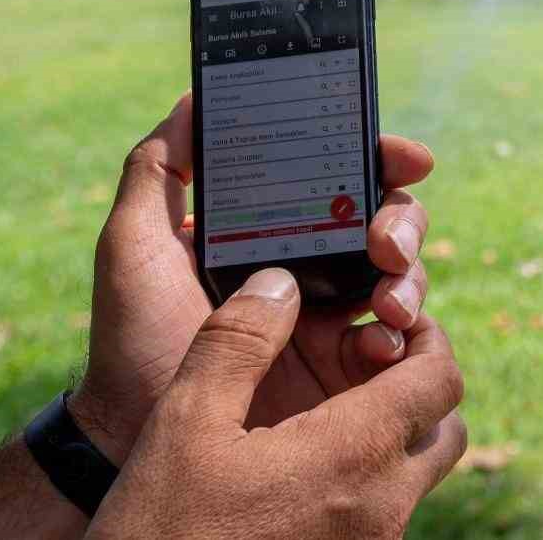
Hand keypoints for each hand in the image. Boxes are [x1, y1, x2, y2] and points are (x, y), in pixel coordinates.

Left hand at [69, 94, 438, 461]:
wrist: (133, 443)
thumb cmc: (131, 341)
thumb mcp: (133, 248)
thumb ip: (156, 171)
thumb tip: (194, 100)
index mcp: (276, 230)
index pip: (342, 178)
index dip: (381, 158)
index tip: (403, 154)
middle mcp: (314, 267)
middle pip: (389, 221)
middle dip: (404, 220)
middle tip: (385, 241)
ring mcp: (336, 320)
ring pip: (405, 277)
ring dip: (411, 277)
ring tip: (388, 302)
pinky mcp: (351, 376)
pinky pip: (402, 347)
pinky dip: (403, 339)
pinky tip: (381, 344)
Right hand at [86, 269, 465, 539]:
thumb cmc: (158, 533)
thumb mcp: (183, 424)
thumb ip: (239, 341)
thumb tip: (280, 282)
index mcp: (355, 454)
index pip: (441, 378)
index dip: (425, 338)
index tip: (384, 318)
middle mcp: (382, 506)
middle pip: (445, 428)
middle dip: (418, 387)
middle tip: (361, 364)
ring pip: (416, 477)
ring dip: (392, 436)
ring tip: (325, 415)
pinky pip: (383, 515)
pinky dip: (364, 481)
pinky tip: (301, 470)